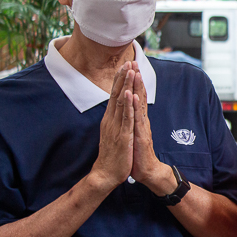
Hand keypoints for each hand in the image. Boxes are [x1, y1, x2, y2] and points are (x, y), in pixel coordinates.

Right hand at [90, 62, 134, 190]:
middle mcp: (111, 120)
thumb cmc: (112, 155)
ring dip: (126, 86)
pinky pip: (126, 118)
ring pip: (121, 102)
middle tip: (128, 62)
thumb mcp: (113, 134)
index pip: (114, 96)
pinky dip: (128, 105)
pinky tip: (129, 94)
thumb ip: (115, 121)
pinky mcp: (122, 136)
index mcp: (110, 119)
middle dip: (123, 78)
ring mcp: (116, 127)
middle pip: (116, 95)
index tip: (125, 66)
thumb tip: (116, 111)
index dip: (119, 81)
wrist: (106, 174)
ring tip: (130, 72)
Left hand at [130, 63, 174, 195]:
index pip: (135, 97)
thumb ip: (133, 123)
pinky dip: (135, 106)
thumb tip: (130, 113)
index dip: (133, 83)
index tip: (130, 68)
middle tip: (134, 62)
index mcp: (138, 120)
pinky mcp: (140, 135)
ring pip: (139, 104)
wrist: (147, 171)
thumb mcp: (133, 135)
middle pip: (139, 96)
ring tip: (136, 73)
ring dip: (137, 87)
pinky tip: (134, 95)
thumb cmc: (138, 154)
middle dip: (136, 79)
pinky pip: (137, 118)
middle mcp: (141, 120)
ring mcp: (141, 126)